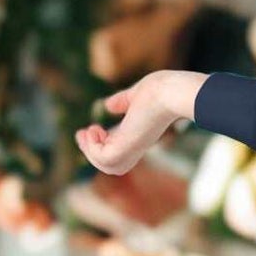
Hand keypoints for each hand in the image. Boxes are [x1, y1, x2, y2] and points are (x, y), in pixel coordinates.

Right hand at [74, 70, 203, 175]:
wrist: (172, 92)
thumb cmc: (161, 90)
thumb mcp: (135, 96)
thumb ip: (123, 101)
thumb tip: (108, 105)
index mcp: (138, 137)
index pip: (116, 151)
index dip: (99, 144)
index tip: (90, 128)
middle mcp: (136, 147)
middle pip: (109, 164)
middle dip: (90, 151)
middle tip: (83, 131)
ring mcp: (132, 148)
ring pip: (105, 165)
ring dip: (89, 149)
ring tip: (89, 130)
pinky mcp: (127, 146)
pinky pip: (104, 158)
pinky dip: (93, 147)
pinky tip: (94, 129)